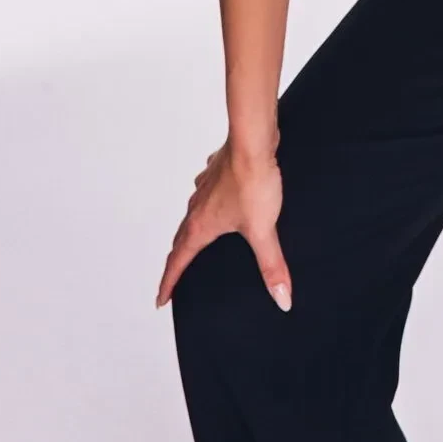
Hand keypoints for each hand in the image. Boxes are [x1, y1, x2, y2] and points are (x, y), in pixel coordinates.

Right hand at [155, 133, 292, 311]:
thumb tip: (281, 298)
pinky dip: (209, 201)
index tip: (161, 299)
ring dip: (192, 228)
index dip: (169, 283)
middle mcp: (197, 206)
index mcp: (201, 226)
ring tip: (199, 238)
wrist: (253, 141)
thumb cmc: (252, 181)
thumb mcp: (262, 229)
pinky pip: (208, 191)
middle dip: (178, 258)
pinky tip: (222, 200)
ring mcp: (205, 187)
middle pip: (182, 238)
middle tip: (176, 274)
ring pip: (193, 213)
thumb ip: (271, 265)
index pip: (178, 261)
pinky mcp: (217, 171)